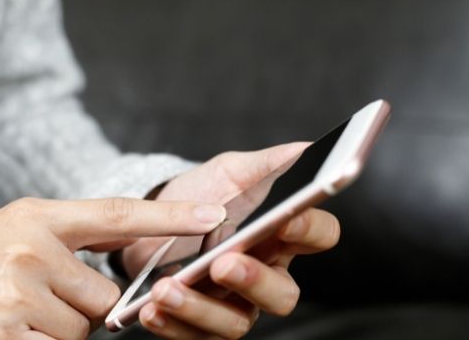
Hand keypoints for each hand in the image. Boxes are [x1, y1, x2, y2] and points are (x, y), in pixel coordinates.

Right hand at [0, 197, 225, 339]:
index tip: (214, 216)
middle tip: (36, 299)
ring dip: (55, 332)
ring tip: (12, 315)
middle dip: (82, 308)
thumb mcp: (15, 230)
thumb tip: (124, 261)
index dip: (170, 215)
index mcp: (37, 217)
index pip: (116, 213)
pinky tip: (5, 331)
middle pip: (102, 300)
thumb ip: (70, 241)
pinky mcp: (2, 337)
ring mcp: (15, 295)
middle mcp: (30, 250)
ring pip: (80, 332)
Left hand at [125, 144, 340, 338]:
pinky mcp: (200, 323)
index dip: (310, 230)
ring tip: (167, 288)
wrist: (151, 218)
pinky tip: (149, 309)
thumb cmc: (201, 195)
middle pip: (283, 295)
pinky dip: (172, 324)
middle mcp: (264, 275)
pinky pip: (193, 335)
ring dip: (201, 309)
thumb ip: (267, 164)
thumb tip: (305, 148)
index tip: (286, 219)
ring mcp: (234, 303)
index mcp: (281, 235)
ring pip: (237, 323)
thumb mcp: (230, 172)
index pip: (319, 235)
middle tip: (223, 263)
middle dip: (255, 282)